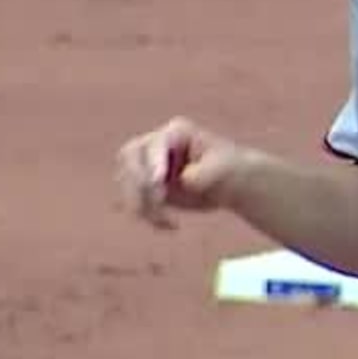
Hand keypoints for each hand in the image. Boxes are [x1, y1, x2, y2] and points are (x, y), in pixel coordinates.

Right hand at [115, 117, 252, 229]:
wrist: (231, 185)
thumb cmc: (230, 171)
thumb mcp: (222, 170)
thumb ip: (202, 173)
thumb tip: (184, 179)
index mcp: (176, 133)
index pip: (154, 144)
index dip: (152, 162)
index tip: (159, 182)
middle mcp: (156, 146)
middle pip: (129, 159)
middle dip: (139, 183)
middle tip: (160, 201)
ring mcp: (148, 166)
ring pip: (126, 182)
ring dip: (141, 204)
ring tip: (166, 220)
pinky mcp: (146, 187)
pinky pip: (134, 201)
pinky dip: (147, 215)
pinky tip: (170, 225)